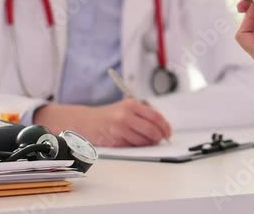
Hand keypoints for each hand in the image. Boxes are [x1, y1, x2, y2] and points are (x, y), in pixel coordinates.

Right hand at [32, 98, 172, 146]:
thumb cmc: (108, 115)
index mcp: (131, 105)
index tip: (168, 133)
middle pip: (152, 130)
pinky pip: (132, 147)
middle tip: (160, 140)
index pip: (155, 117)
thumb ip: (143, 114)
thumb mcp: (125, 107)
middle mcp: (125, 116)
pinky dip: (137, 147)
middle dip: (159, 137)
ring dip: (148, 144)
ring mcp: (119, 129)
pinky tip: (134, 143)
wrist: (86, 121)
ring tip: (147, 142)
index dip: (165, 127)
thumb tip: (162, 127)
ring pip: (143, 141)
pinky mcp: (114, 141)